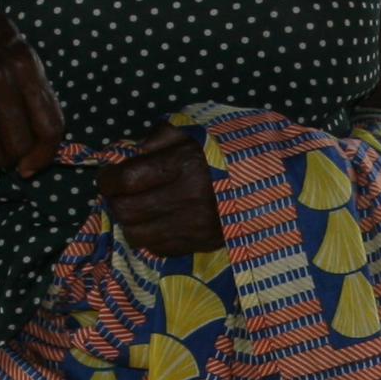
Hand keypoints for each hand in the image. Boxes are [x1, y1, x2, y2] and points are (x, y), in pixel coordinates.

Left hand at [98, 124, 223, 255]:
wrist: (272, 182)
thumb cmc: (228, 152)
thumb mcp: (196, 131)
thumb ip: (160, 137)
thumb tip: (130, 153)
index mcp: (184, 164)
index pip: (126, 179)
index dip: (108, 179)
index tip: (108, 176)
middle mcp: (187, 198)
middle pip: (127, 210)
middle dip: (114, 201)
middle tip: (118, 193)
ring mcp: (194, 226)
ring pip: (137, 234)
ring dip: (130, 222)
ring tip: (136, 208)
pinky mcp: (202, 244)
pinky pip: (159, 248)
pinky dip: (150, 236)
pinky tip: (158, 221)